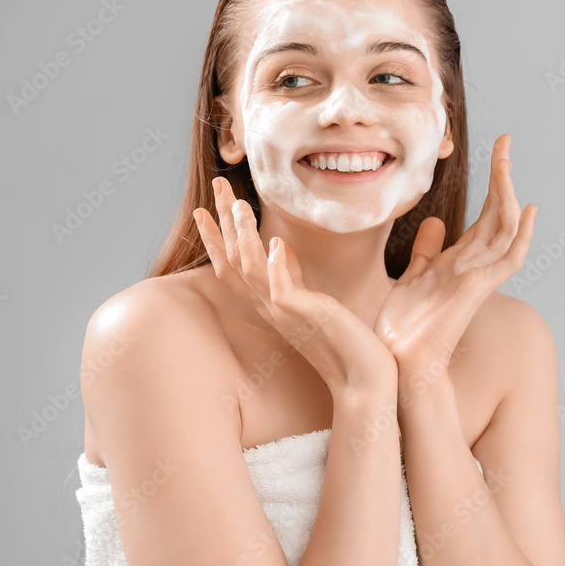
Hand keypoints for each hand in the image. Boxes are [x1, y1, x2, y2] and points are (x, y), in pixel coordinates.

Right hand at [194, 177, 396, 395]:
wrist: (363, 379)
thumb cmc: (343, 342)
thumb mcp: (310, 302)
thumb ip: (290, 276)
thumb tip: (279, 245)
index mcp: (269, 304)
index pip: (231, 269)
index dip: (214, 239)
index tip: (202, 210)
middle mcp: (270, 308)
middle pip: (233, 262)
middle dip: (221, 223)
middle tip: (217, 186)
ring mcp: (285, 313)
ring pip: (252, 271)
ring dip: (243, 236)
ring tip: (239, 205)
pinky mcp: (307, 317)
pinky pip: (283, 289)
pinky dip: (277, 265)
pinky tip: (276, 241)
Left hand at [373, 134, 536, 371]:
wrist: (397, 362)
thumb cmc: (403, 327)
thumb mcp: (411, 277)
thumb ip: (425, 252)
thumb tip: (435, 222)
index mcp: (458, 260)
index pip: (485, 215)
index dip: (493, 184)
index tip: (497, 152)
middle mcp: (473, 265)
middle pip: (499, 213)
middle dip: (502, 176)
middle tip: (504, 141)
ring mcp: (478, 276)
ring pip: (505, 228)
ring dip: (508, 192)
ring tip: (506, 159)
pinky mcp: (475, 289)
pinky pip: (507, 259)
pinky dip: (520, 235)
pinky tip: (527, 208)